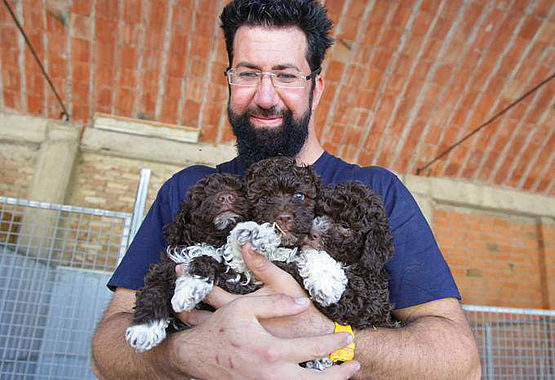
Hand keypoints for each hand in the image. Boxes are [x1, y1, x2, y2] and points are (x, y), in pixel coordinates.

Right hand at [170, 293, 359, 379]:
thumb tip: (303, 303)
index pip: (312, 348)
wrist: (197, 356)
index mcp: (271, 352)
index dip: (333, 342)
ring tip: (342, 376)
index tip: (346, 336)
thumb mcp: (244, 307)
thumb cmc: (220, 329)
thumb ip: (277, 303)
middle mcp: (271, 375)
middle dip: (339, 374)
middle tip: (354, 365)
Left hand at [180, 244, 333, 338]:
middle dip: (183, 299)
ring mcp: (235, 339)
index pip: (209, 291)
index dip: (194, 278)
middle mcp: (233, 325)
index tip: (180, 267)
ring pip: (204, 329)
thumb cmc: (300, 313)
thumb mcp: (283, 283)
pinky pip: (215, 340)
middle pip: (198, 314)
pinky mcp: (240, 347)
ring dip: (189, 319)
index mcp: (240, 307)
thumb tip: (246, 245)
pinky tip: (198, 330)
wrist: (313, 342)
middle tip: (169, 288)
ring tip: (176, 309)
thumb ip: (263, 265)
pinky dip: (203, 332)